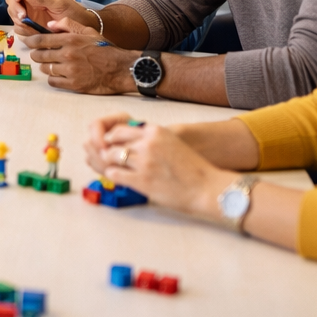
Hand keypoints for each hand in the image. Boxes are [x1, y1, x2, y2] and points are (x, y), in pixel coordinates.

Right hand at [8, 0, 90, 35]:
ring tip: (30, 26)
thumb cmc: (70, 10)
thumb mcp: (58, 1)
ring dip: (17, 20)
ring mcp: (27, 12)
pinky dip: (23, 30)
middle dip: (15, 8)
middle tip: (23, 16)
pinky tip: (33, 31)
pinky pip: (18, 27)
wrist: (77, 27)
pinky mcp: (28, 25)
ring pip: (12, 13)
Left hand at [26, 31, 138, 94]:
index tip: (27, 42)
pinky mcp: (73, 84)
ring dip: (46, 66)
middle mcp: (67, 55)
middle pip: (39, 55)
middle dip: (37, 54)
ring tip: (53, 64)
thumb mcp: (88, 31)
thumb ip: (68, 25)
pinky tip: (59, 75)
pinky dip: (53, 78)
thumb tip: (49, 25)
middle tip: (40, 55)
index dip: (30, 41)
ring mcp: (69, 71)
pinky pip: (53, 81)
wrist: (121, 68)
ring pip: (45, 69)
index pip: (40, 40)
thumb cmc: (105, 49)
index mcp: (70, 40)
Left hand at [82, 114, 230, 216]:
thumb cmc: (192, 168)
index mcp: (155, 131)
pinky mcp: (141, 180)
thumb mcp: (171, 143)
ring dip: (111, 163)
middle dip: (109, 150)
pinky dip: (114, 175)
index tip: (114, 146)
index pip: (120, 129)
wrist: (206, 188)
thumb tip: (130, 141)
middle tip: (111, 158)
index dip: (114, 139)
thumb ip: (151, 139)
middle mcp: (148, 143)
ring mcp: (144, 161)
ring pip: (111, 156)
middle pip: (113, 141)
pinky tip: (121, 178)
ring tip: (117, 168)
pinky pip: (114, 173)